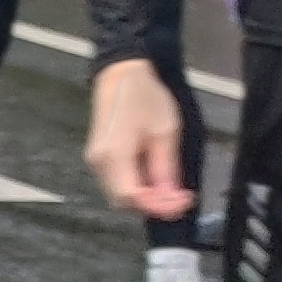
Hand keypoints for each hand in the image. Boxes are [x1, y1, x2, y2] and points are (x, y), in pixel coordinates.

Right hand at [86, 56, 189, 220]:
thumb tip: (171, 197)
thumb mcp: (165, 132)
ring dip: (147, 198)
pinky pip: (118, 182)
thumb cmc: (146, 98)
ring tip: (172, 190)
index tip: (185, 201)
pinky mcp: (99, 157)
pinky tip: (156, 181)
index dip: (159, 206)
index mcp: (114, 156)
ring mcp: (96, 161)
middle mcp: (99, 163)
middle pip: (123, 201)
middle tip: (182, 198)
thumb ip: (166, 168)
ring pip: (120, 194)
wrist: (122, 75)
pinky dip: (138, 188)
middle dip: (154, 205)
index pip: (132, 197)